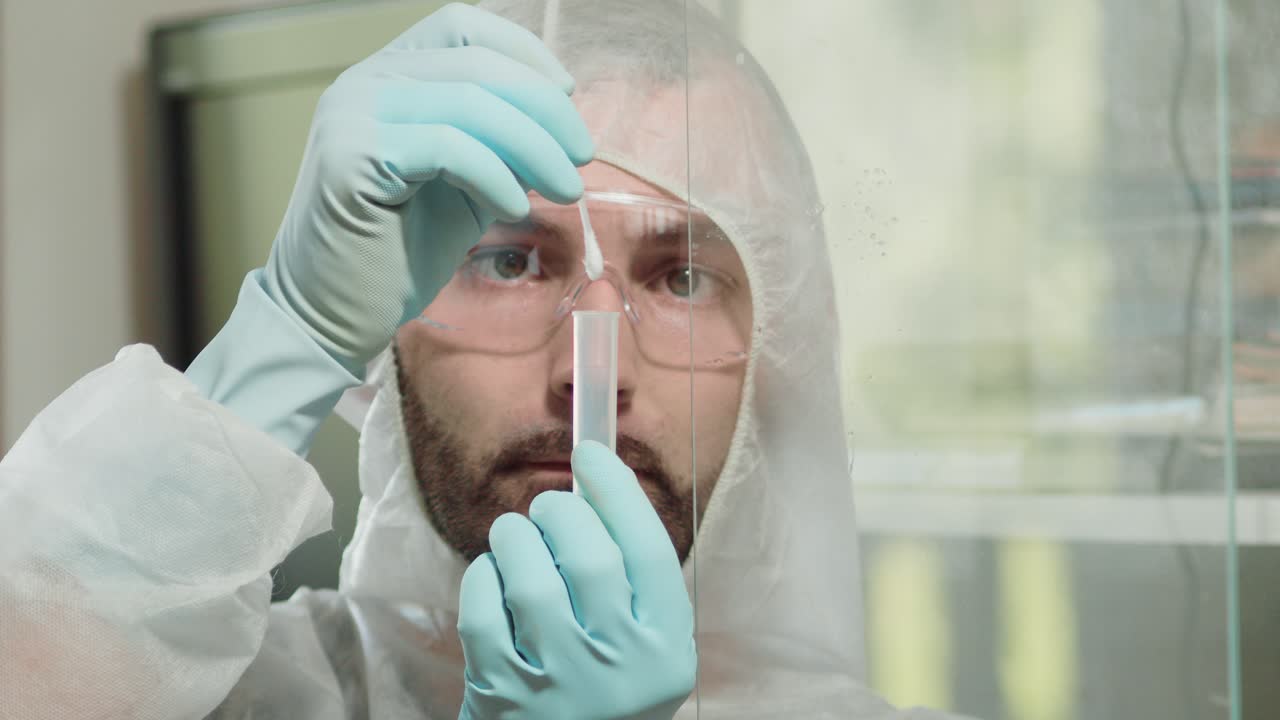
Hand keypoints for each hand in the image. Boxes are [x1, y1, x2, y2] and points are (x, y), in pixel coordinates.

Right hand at [262, 2, 592, 372]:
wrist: (334, 313)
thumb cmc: (399, 252)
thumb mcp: (466, 185)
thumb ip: (501, 145)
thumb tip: (560, 123)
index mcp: (388, 76)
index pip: (463, 26)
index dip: (523, 53)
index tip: (566, 95)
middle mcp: (363, 81)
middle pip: (476, 64)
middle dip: (544, 108)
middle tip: (582, 155)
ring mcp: (352, 114)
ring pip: (469, 102)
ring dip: (534, 146)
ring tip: (566, 188)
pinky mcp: (351, 156)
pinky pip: (448, 147)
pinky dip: (495, 174)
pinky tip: (514, 207)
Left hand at [457, 441, 696, 719]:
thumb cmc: (602, 688)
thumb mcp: (642, 645)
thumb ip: (629, 579)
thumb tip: (594, 486)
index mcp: (666, 651)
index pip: (648, 549)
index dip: (617, 490)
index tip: (591, 454)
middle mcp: (619, 671)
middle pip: (590, 556)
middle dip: (560, 512)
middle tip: (549, 506)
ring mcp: (559, 687)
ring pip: (531, 579)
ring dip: (515, 538)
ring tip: (515, 535)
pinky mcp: (503, 697)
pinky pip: (483, 612)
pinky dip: (483, 578)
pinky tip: (492, 577)